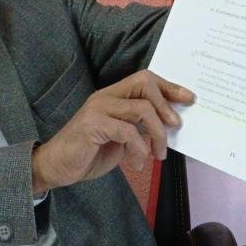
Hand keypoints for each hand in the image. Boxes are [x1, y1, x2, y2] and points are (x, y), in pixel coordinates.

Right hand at [31, 70, 194, 193]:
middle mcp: (105, 97)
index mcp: (112, 95)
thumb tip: (168, 125)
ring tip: (158, 154)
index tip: (189, 99)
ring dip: (157, 134)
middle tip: (175, 127)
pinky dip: (139, 150)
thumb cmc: (88, 153)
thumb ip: (139, 126)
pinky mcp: (93, 125)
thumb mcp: (120, 137)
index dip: (169, 87)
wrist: (56, 167)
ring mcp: (98, 109)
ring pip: (142, 109)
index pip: (144, 79)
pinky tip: (138, 164)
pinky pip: (128, 132)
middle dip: (166, 104)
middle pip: (144, 83)